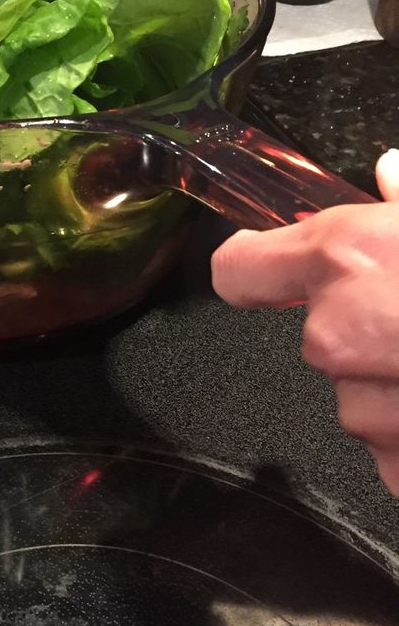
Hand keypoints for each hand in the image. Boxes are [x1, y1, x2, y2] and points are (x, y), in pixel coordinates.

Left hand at [212, 150, 398, 493]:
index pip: (242, 267)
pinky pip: (395, 451)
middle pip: (317, 338)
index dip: (257, 264)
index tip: (260, 263)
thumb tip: (390, 173)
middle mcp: (342, 336)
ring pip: (360, 401)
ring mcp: (371, 414)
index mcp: (353, 259)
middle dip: (365, 334)